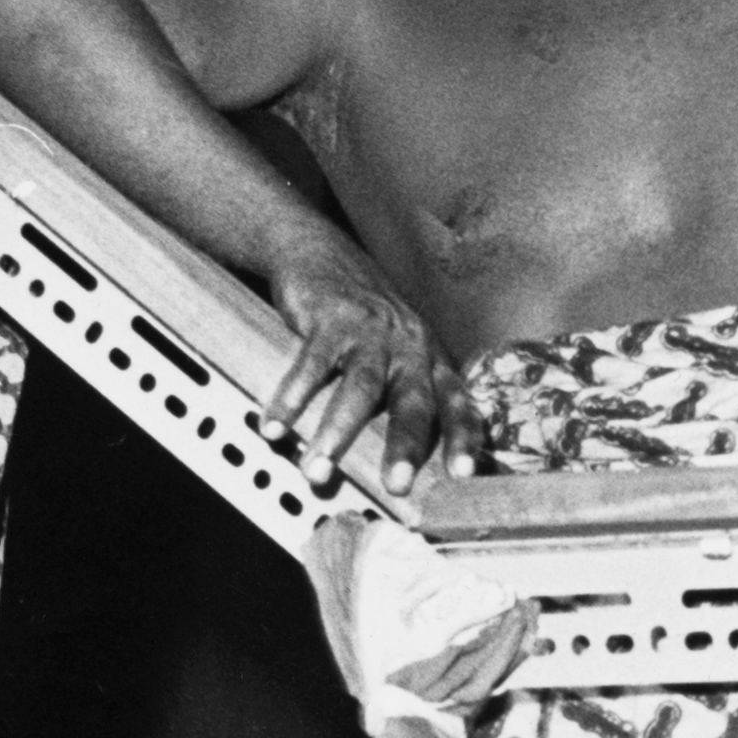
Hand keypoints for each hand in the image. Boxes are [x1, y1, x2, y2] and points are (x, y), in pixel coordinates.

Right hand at [264, 240, 477, 495]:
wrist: (322, 251)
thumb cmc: (364, 316)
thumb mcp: (401, 347)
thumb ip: (408, 392)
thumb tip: (407, 461)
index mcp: (431, 359)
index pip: (456, 403)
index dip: (463, 438)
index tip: (463, 476)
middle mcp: (408, 346)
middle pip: (412, 401)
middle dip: (404, 446)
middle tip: (396, 486)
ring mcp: (369, 331)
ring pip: (359, 388)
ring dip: (337, 432)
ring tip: (315, 471)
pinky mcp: (328, 318)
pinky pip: (310, 365)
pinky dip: (291, 398)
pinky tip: (274, 426)